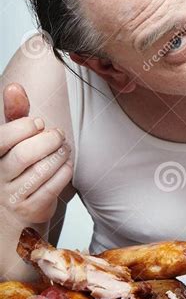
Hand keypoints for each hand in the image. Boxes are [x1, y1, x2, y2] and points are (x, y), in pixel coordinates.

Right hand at [0, 83, 72, 225]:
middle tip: (59, 136)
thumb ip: (15, 114)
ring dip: (58, 156)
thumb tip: (15, 87)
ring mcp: (12, 196)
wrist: (16, 211)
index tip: (38, 123)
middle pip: (23, 155)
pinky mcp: (30, 210)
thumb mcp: (14, 140)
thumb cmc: (18, 168)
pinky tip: (66, 165)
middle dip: (48, 141)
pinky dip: (63, 173)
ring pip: (39, 172)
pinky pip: (51, 189)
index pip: (1, 139)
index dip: (23, 128)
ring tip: (65, 149)